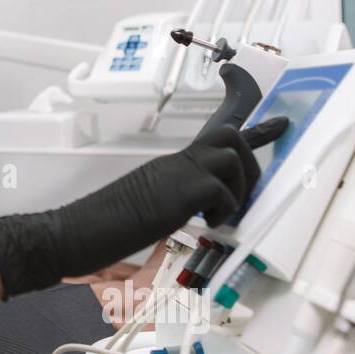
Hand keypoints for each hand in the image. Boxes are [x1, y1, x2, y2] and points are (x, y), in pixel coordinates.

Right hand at [0, 117, 288, 297]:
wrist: (75, 231)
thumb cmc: (102, 229)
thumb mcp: (148, 211)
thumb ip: (174, 204)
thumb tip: (197, 217)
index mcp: (170, 167)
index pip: (215, 135)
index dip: (253, 126)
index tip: (279, 121)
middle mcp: (176, 162)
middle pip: (232, 136)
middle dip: (251, 164)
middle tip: (240, 200)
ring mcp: (177, 173)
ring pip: (232, 157)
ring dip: (237, 190)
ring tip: (217, 218)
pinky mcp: (180, 190)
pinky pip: (221, 189)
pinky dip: (222, 209)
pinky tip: (204, 225)